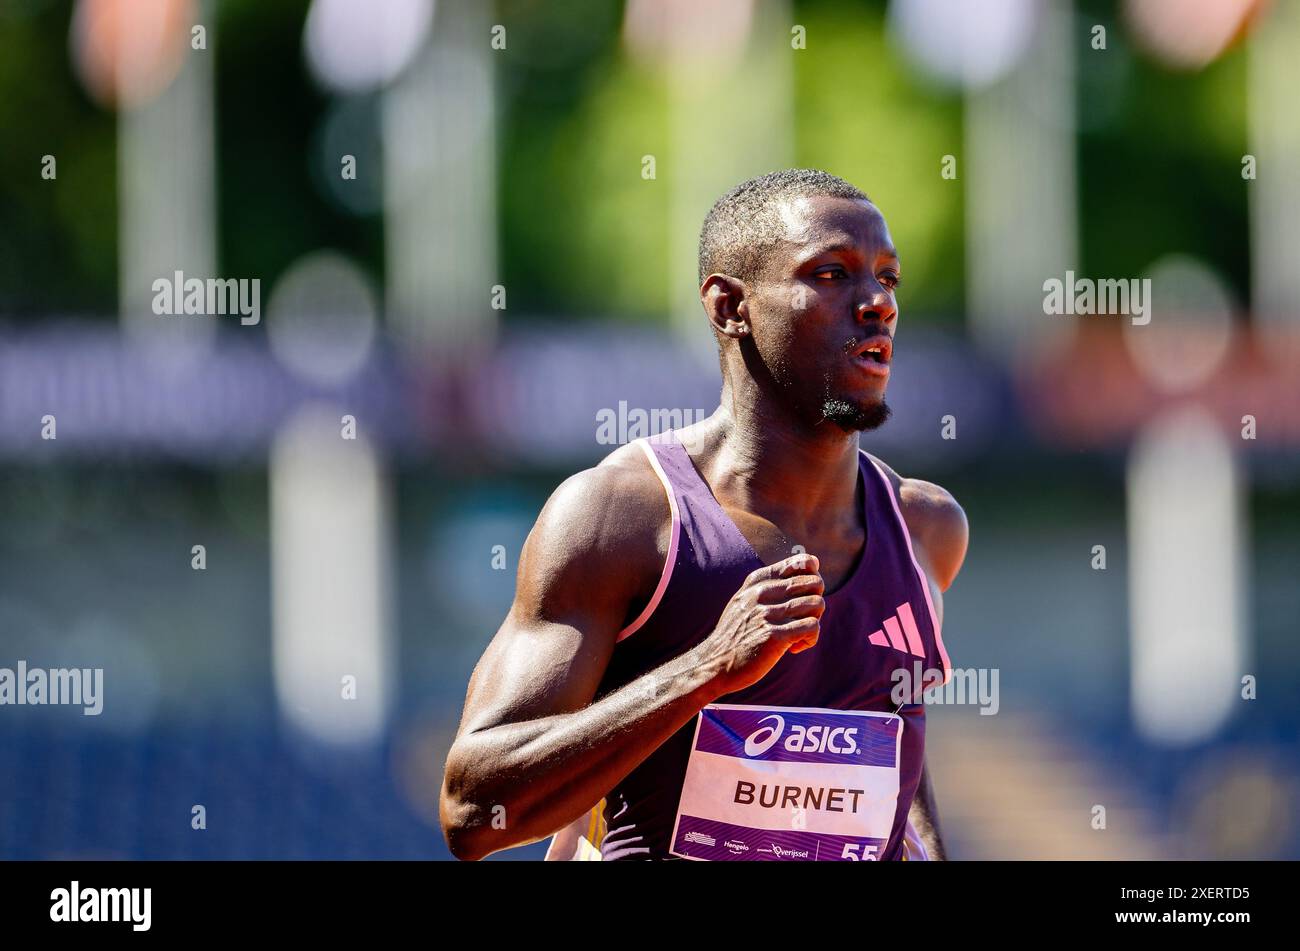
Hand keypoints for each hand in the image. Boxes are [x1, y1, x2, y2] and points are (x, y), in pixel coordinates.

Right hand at [695, 553, 824, 695]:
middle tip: (801, 619)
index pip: (804, 562)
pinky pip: (812, 627)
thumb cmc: (737, 633)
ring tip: (796, 634)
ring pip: (817, 604)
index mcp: (758, 580)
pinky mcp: (774, 636)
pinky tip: (794, 648)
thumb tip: (814, 561)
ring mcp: (767, 613)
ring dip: (813, 622)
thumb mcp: (747, 598)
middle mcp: (762, 592)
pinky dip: (810, 639)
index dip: (813, 579)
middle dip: (815, 602)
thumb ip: (774, 581)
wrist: (714, 663)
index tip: (803, 597)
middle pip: (815, 583)